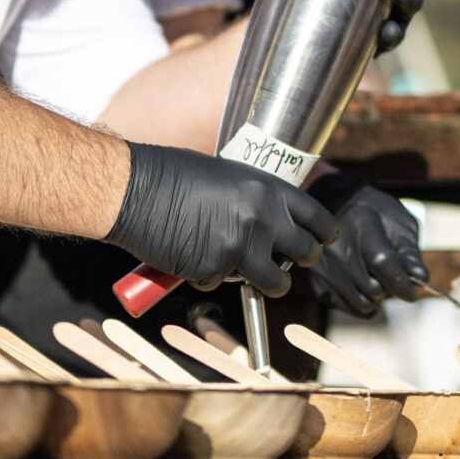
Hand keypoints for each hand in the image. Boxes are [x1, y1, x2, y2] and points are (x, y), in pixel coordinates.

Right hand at [105, 141, 336, 294]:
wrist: (136, 189)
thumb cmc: (174, 175)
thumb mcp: (230, 177)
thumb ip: (256, 200)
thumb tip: (273, 222)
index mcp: (269, 188)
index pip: (318, 217)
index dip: (323, 233)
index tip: (322, 241)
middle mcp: (264, 218)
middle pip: (307, 253)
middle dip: (299, 262)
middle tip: (286, 263)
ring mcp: (243, 246)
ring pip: (276, 282)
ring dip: (268, 283)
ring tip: (252, 275)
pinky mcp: (218, 270)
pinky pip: (224, 283)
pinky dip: (211, 277)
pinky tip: (193, 257)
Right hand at [305, 170, 429, 315]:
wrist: (338, 206)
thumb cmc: (377, 215)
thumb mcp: (399, 221)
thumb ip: (409, 251)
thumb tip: (421, 279)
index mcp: (360, 225)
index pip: (382, 262)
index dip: (402, 281)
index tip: (415, 290)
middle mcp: (336, 248)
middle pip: (373, 288)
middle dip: (390, 286)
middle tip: (392, 272)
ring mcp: (323, 268)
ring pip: (363, 304)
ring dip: (377, 296)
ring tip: (376, 276)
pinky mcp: (318, 284)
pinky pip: (350, 309)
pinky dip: (363, 302)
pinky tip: (363, 283)